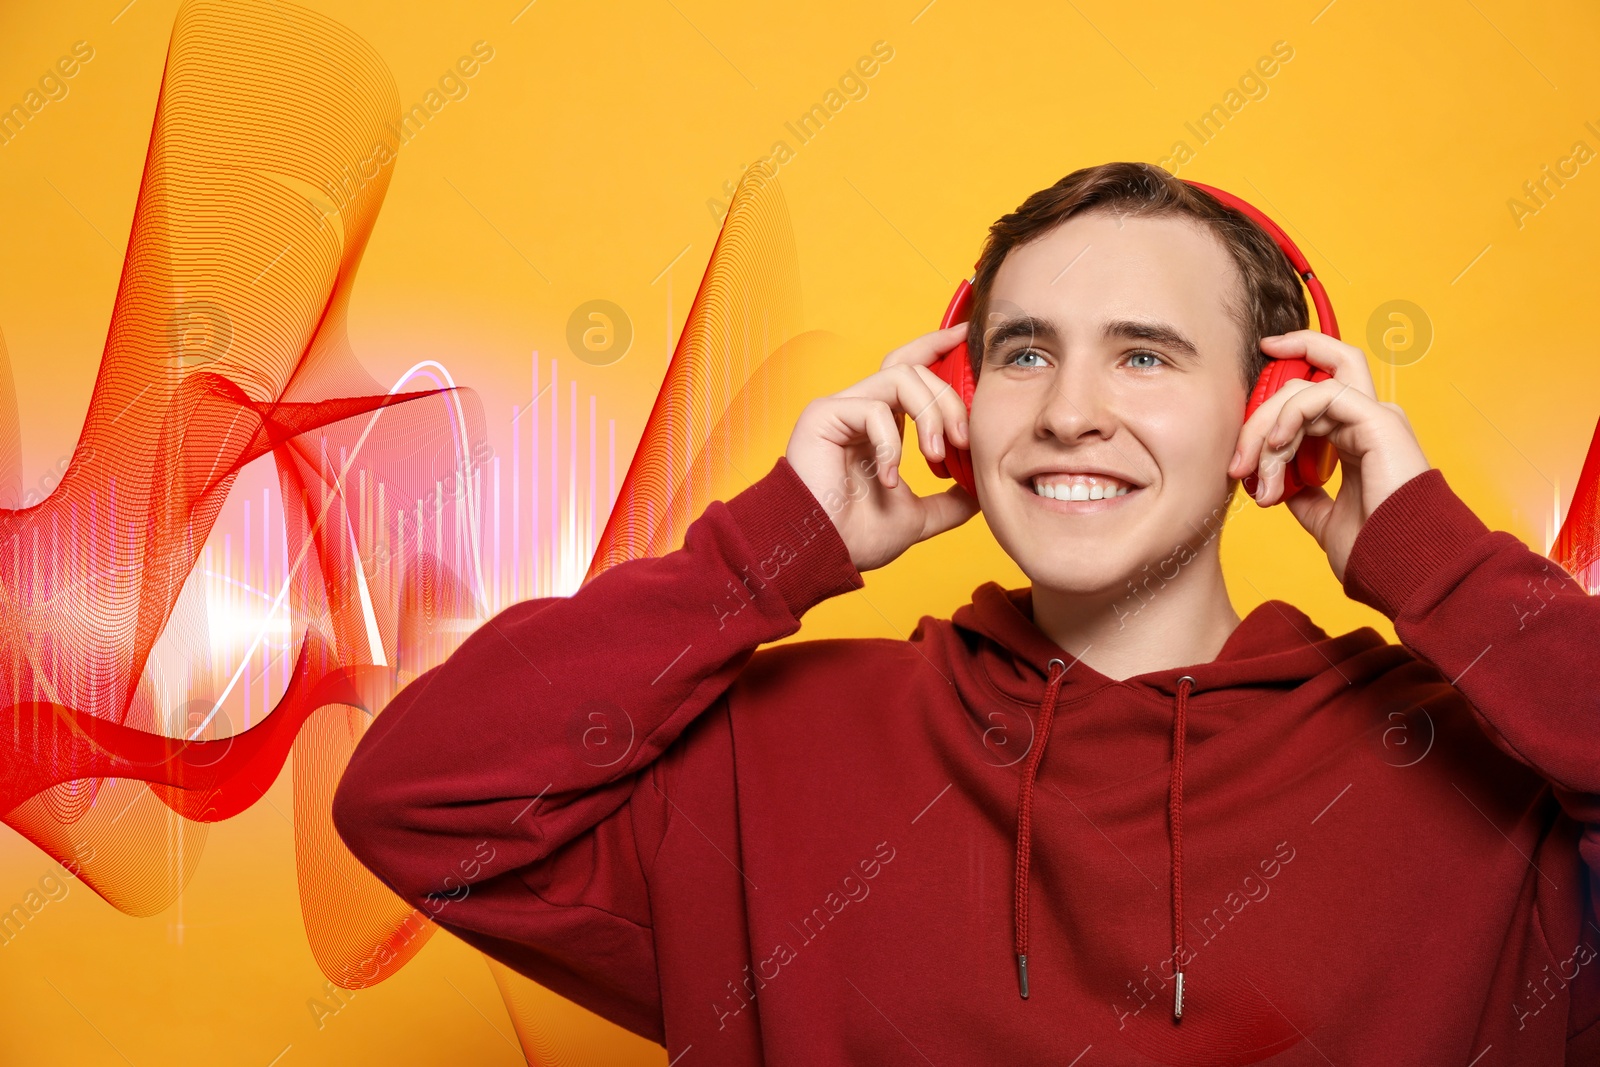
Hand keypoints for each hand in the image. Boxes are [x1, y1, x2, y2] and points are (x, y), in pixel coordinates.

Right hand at [786, 324, 979, 572]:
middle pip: (913, 368)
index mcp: (878, 425)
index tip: (966, 339)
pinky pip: (874, 409)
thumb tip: (979, 491)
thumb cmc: (854, 537)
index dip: (937, 348)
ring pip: (900, 376)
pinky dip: (892, 443)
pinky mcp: (823, 415)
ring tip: (936, 454)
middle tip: (963, 439)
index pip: (911, 370)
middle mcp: (859, 409)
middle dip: (949, 397)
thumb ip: (949, 501)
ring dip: (931, 412)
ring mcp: (840, 409)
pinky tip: (890, 478)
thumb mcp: (918, 518)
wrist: (820, 555)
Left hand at [1227, 330, 1431, 583]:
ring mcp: (1376, 416)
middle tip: (1237, 463)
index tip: (1243, 401)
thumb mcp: (1320, 517)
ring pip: (1306, 388)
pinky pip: (1322, 395)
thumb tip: (1274, 483)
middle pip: (1305, 382)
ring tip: (1257, 472)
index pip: (1314, 392)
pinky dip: (1291, 416)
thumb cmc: (1372, 549)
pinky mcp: (1378, 420)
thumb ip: (1300, 492)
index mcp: (1358, 438)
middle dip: (1261, 412)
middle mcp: (1368, 420)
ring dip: (1268, 427)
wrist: (1402, 568)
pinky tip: (1277, 446)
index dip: (1278, 387)